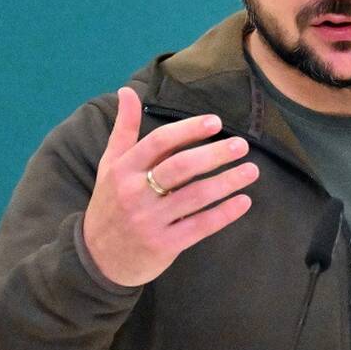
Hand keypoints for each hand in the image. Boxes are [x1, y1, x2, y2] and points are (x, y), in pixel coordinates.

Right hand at [82, 87, 258, 286]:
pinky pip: (200, 226)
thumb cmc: (111, 203)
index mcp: (124, 169)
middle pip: (180, 168)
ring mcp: (150, 221)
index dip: (188, 130)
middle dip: (213, 154)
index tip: (216, 122)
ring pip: (195, 197)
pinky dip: (224, 214)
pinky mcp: (164, 245)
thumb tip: (127, 91)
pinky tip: (244, 201)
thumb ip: (124, 128)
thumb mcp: (111, 164)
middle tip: (241, 145)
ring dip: (227, 182)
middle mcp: (135, 193)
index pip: (159, 143)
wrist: (98, 258)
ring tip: (251, 170)